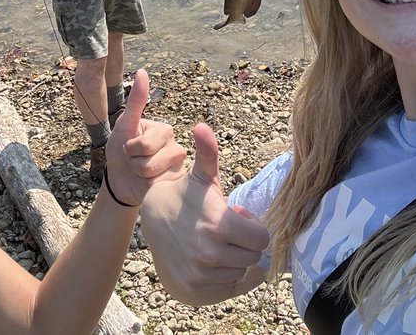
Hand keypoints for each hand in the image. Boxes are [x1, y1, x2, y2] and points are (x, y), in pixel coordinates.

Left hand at [104, 70, 186, 205]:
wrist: (120, 181)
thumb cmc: (120, 151)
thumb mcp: (124, 126)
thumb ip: (136, 101)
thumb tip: (142, 71)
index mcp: (163, 130)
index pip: (145, 143)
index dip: (130, 148)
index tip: (129, 146)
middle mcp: (175, 145)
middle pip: (149, 158)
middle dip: (133, 162)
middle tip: (134, 160)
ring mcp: (177, 166)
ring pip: (153, 172)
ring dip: (138, 174)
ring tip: (140, 171)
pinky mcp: (175, 182)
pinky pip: (159, 184)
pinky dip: (147, 185)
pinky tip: (149, 182)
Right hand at [139, 122, 269, 304]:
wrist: (152, 219)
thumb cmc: (184, 195)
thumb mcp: (201, 176)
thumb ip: (208, 153)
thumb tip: (202, 126)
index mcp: (220, 224)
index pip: (262, 239)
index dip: (253, 227)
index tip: (238, 218)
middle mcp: (211, 254)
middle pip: (253, 257)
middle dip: (244, 243)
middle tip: (226, 230)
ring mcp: (202, 275)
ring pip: (239, 272)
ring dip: (233, 260)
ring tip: (215, 242)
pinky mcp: (194, 290)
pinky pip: (226, 287)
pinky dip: (222, 276)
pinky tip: (209, 259)